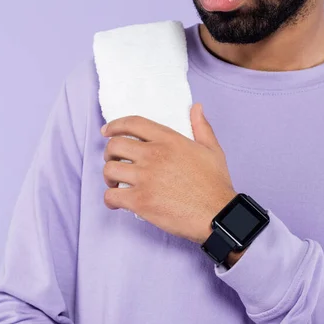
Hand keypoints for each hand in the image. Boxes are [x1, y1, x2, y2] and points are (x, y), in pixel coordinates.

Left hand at [102, 104, 236, 244]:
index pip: (133, 123)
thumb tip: (196, 108)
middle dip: (109, 154)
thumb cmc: (215, 185)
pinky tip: (116, 202)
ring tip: (115, 183)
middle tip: (114, 163)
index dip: (115, 125)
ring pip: (109, 169)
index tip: (106, 131)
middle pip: (115, 145)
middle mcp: (154, 155)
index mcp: (169, 140)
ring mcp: (145, 178)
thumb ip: (202, 127)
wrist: (216, 215)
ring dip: (108, 177)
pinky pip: (111, 196)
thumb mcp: (212, 150)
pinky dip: (110, 199)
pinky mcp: (140, 201)